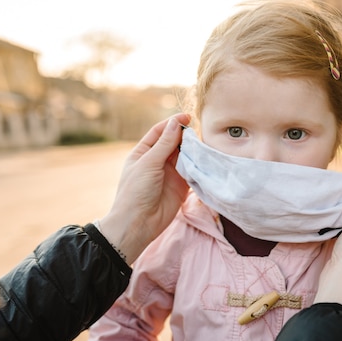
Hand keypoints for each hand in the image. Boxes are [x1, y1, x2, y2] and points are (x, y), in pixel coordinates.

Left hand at [98, 113, 190, 263]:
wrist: (139, 224)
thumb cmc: (136, 191)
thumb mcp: (148, 163)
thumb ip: (164, 144)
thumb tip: (175, 123)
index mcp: (143, 153)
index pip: (159, 132)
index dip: (172, 123)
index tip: (187, 117)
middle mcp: (156, 161)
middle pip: (174, 142)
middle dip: (185, 136)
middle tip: (197, 132)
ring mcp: (169, 173)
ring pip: (184, 156)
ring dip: (193, 150)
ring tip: (203, 144)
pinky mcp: (181, 186)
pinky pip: (192, 171)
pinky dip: (198, 165)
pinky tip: (205, 158)